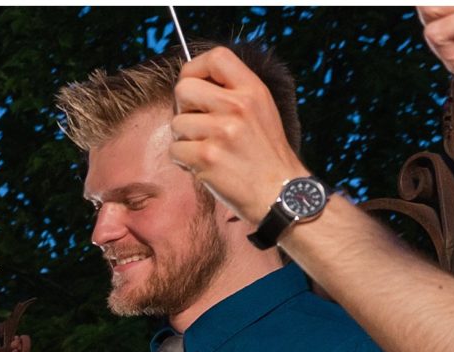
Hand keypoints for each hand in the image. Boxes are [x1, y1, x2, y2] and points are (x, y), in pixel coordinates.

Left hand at [169, 47, 312, 222]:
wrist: (278, 192)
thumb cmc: (264, 153)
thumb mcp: (261, 110)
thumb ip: (233, 93)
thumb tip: (191, 83)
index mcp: (253, 90)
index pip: (216, 57)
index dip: (195, 68)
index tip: (194, 83)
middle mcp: (238, 106)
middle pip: (184, 88)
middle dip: (184, 107)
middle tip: (199, 124)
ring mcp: (222, 131)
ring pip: (176, 124)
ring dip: (185, 139)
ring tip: (209, 149)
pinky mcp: (207, 157)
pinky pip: (175, 150)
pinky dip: (184, 161)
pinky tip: (205, 166)